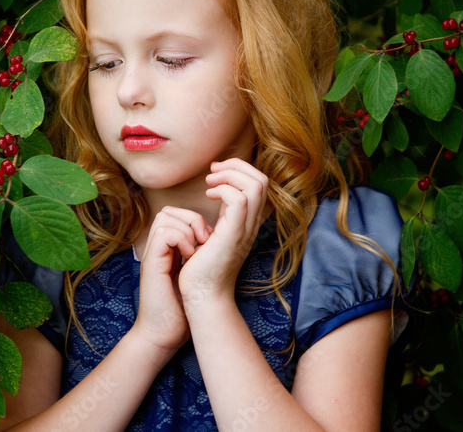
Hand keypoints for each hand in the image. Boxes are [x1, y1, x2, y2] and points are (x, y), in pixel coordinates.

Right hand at [133, 207, 212, 355]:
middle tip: (205, 240)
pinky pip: (163, 233)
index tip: (209, 239)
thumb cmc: (183, 311)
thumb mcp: (196, 276)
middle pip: (169, 211)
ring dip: (187, 229)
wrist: (164, 334)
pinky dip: (180, 239)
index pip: (177, 215)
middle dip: (192, 219)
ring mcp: (153, 254)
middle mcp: (158, 248)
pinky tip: (190, 256)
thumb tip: (218, 239)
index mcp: (169, 250)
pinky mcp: (151, 263)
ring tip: (197, 251)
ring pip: (165, 216)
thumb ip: (200, 256)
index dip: (195, 219)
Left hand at [177, 158, 270, 308]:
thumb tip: (214, 193)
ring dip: (230, 175)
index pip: (258, 185)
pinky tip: (208, 196)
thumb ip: (221, 216)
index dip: (239, 170)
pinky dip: (223, 189)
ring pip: (255, 185)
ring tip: (209, 182)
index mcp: (247, 222)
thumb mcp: (215, 235)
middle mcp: (251, 224)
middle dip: (236, 166)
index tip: (215, 173)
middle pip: (261, 180)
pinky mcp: (234, 234)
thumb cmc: (201, 268)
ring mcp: (245, 229)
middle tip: (213, 171)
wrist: (202, 296)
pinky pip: (239, 199)